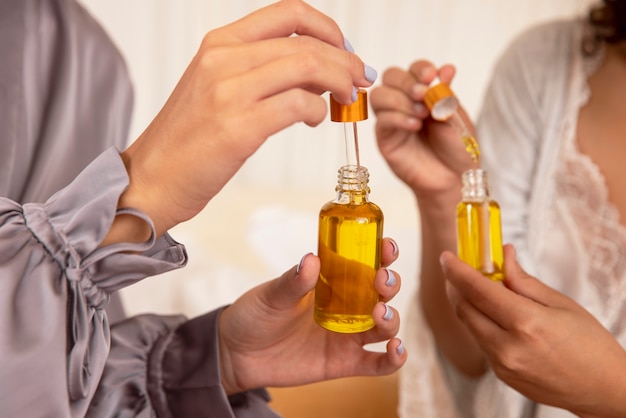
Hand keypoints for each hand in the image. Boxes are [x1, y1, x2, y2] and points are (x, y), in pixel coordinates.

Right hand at [110, 0, 376, 242]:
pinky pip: (298, 105)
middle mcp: (223, 59)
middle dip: (346, 61)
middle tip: (361, 80)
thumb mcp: (218, 89)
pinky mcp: (237, 127)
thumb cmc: (188, 140)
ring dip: (340, 83)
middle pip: (307, 43)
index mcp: (220, 43)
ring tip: (347, 100)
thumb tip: (317, 76)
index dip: (329, 29)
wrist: (150, 180)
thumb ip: (263, 73)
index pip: (289, 13)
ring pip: (308, 68)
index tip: (346, 50)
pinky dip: (318, 111)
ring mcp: (229, 91)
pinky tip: (315, 120)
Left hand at [218, 237, 405, 393]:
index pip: (365, 263)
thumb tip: (312, 260)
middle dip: (390, 283)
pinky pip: (378, 364)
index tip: (387, 246)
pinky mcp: (345, 362)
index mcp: (332, 281)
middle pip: (382, 292)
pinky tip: (396, 349)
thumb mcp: (271, 295)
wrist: (238, 354)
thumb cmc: (255, 315)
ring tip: (378, 314)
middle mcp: (346, 306)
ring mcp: (348, 335)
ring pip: (385, 325)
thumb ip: (293, 281)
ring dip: (392, 318)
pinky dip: (394, 358)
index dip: (382, 254)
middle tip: (381, 280)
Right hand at [370, 60, 473, 201]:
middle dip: (406, 81)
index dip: (420, 69)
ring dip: (399, 99)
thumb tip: (446, 69)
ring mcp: (392, 120)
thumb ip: (446, 94)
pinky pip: (382, 121)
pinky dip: (398, 118)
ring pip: (379, 96)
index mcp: (424, 93)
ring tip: (421, 114)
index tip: (432, 76)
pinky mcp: (385, 138)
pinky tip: (415, 126)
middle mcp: (405, 102)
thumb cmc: (457, 148)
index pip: (414, 70)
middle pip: (391, 77)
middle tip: (422, 94)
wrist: (455, 178)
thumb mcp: (456, 117)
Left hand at [441, 244, 625, 416]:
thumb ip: (523, 281)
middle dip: (458, 285)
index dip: (457, 270)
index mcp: (526, 324)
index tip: (446, 257)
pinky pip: (481, 342)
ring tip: (485, 290)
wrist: (603, 390)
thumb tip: (503, 255)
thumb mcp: (561, 304)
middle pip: (465, 308)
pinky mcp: (501, 375)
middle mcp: (508, 347)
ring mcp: (502, 365)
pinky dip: (482, 324)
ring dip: (470, 304)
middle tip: (463, 269)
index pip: (477, 290)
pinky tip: (499, 317)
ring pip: (470, 325)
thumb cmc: (591, 344)